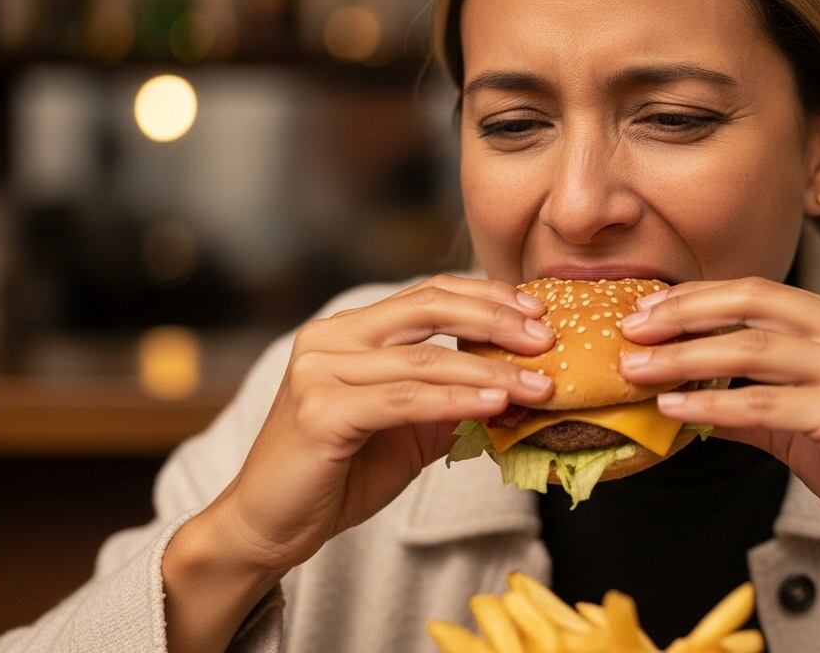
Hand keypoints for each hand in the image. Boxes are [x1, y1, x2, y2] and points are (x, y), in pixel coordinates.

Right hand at [207, 275, 556, 573]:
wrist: (271, 525)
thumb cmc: (339, 474)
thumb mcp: (410, 431)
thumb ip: (454, 403)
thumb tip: (522, 390)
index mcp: (347, 331)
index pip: (427, 294)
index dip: (486, 297)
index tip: (538, 312)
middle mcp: (328, 338)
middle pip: (427, 308)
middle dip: (496, 319)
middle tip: (547, 338)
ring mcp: (319, 371)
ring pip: (422, 359)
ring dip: (489, 370)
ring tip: (538, 385)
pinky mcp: (320, 411)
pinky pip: (404, 400)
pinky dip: (455, 400)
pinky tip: (495, 404)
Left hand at [617, 276, 819, 572]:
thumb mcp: (809, 423)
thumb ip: (754, 404)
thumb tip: (685, 398)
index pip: (759, 293)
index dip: (697, 298)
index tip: (646, 312)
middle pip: (751, 303)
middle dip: (680, 314)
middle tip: (628, 330)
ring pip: (751, 350)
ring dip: (683, 358)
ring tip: (637, 368)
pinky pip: (764, 403)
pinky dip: (712, 406)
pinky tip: (675, 409)